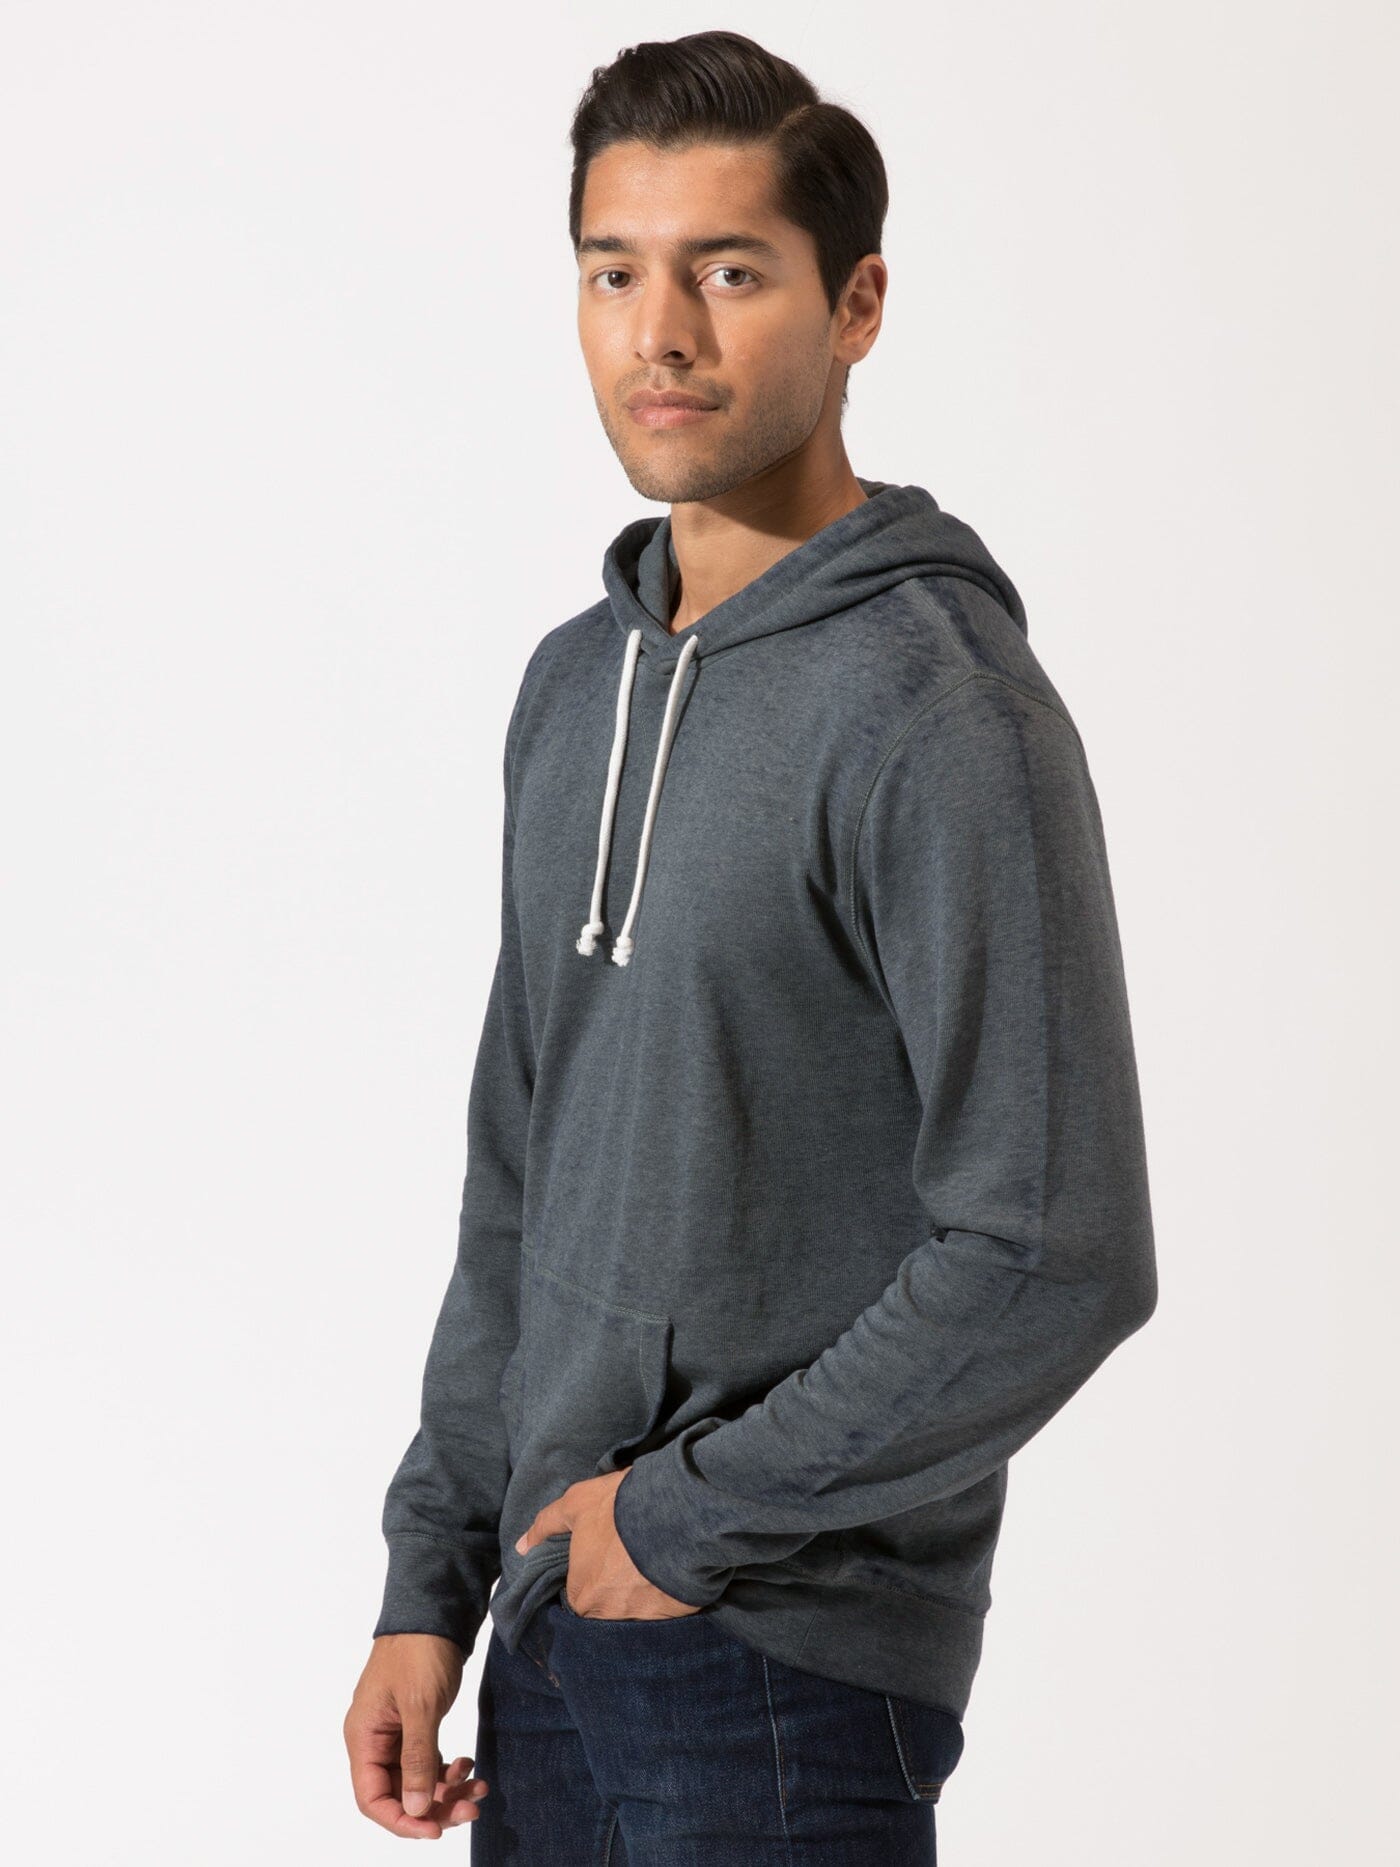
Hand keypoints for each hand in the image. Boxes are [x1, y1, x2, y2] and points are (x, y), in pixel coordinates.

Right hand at [344, 1632, 489, 1838]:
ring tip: (480, 1786)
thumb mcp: (420, 1705)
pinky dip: (449, 1770)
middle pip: (399, 1793)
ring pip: (417, 1780)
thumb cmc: (419, 1651)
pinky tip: (469, 1764)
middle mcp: (376, 1740)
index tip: (434, 1829)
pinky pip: (429, 1762)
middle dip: (434, 1806)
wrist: (435, 1611)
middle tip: (472, 1808)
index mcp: (364, 1737)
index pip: (372, 1797)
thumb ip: (416, 1758)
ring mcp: (396, 1734)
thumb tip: (414, 1807)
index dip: (401, 1820)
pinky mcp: (416, 1725)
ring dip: (447, 1790)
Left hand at [515, 1468, 703, 1620]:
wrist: (678, 1512)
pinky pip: (666, 1614)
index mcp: (581, 1595)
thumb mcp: (576, 1503)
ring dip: (640, 1597)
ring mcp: (643, 1620)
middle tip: (627, 1563)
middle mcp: (608, 1616)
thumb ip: (546, 1525)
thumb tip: (521, 1547)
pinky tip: (671, 1577)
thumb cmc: (620, 1507)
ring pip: (635, 1613)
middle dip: (614, 1591)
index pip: (578, 1595)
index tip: (603, 1558)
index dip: (589, 1575)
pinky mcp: (675, 1617)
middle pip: (606, 1608)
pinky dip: (666, 1599)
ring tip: (651, 1568)